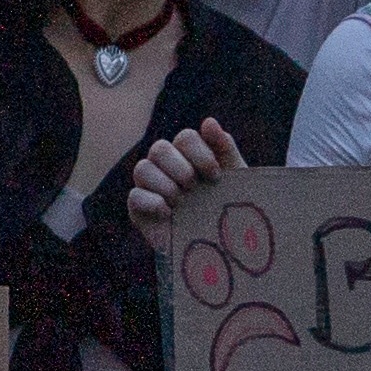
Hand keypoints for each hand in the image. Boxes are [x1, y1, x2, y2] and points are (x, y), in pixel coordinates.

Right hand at [124, 115, 243, 249]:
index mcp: (190, 156)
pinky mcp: (139, 210)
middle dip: (180, 168)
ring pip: (142, 168)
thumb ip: (224, 148)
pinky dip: (152, 202)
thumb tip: (209, 121)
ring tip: (181, 202)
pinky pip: (134, 196)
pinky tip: (169, 214)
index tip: (216, 176)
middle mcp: (167, 168)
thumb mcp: (235, 178)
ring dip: (165, 184)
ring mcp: (151, 188)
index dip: (200, 153)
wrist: (225, 249)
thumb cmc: (230, 209)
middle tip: (194, 187)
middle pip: (160, 148)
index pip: (185, 137)